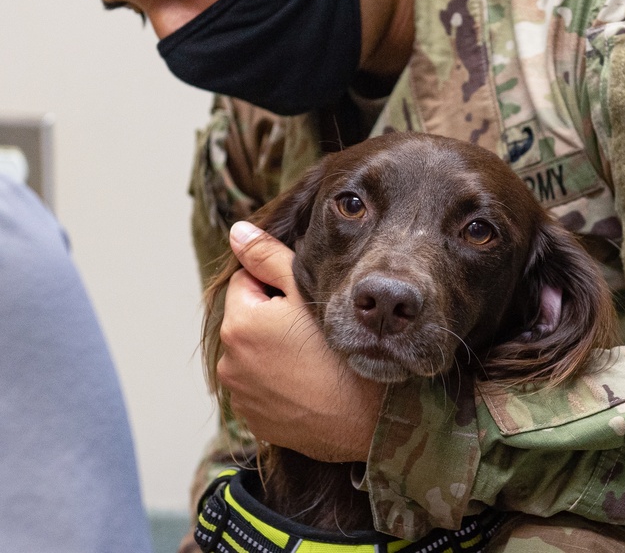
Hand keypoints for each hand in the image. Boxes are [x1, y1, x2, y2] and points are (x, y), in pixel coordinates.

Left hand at [216, 221, 385, 461]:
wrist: (367, 422)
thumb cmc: (342, 355)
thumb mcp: (308, 294)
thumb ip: (269, 257)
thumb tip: (237, 231)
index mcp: (238, 324)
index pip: (248, 282)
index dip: (280, 286)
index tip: (308, 303)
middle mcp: (229, 362)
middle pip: (249, 320)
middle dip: (274, 318)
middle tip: (314, 331)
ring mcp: (241, 396)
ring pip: (255, 355)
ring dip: (274, 351)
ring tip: (314, 360)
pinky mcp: (255, 421)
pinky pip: (261, 388)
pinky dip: (278, 383)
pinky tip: (309, 384)